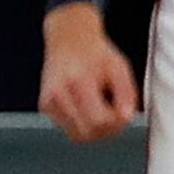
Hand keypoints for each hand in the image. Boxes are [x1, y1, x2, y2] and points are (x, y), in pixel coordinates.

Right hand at [39, 4, 140, 143]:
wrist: (68, 39)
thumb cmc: (95, 53)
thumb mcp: (119, 68)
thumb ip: (126, 94)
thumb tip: (128, 117)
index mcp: (79, 82)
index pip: (99, 121)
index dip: (116, 123)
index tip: (124, 114)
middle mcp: (59, 94)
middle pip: (87, 133)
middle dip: (107, 130)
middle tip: (117, 116)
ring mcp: (49, 102)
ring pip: (77, 135)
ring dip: (96, 130)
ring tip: (104, 109)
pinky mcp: (44, 107)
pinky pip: (69, 129)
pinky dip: (83, 125)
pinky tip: (90, 108)